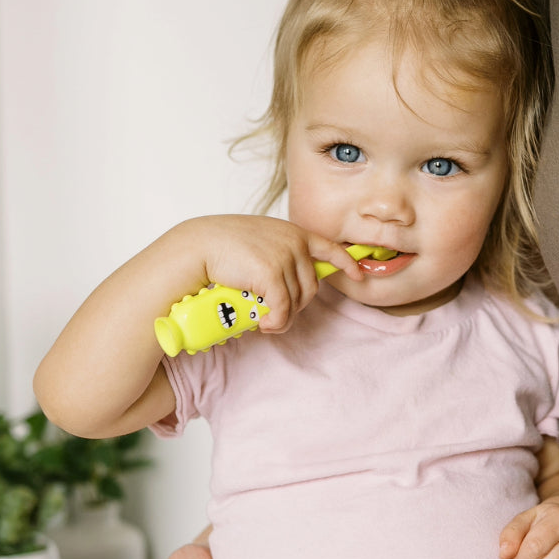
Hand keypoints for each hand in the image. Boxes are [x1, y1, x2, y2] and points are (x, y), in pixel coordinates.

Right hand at [185, 215, 361, 333]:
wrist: (200, 245)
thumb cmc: (224, 245)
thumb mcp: (260, 240)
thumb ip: (279, 254)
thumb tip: (289, 286)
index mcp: (293, 232)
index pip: (329, 248)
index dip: (346, 263)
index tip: (358, 274)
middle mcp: (294, 243)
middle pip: (312, 286)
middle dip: (298, 305)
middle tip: (278, 312)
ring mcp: (285, 257)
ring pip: (298, 300)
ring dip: (284, 317)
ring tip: (268, 321)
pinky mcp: (272, 274)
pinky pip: (283, 308)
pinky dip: (277, 322)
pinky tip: (266, 325)